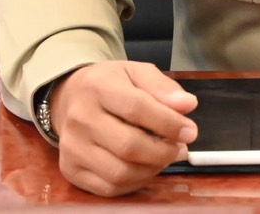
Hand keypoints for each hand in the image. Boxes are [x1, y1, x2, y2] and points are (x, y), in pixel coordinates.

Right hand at [49, 60, 197, 195]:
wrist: (68, 99)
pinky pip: (110, 187)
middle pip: (129, 146)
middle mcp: (79, 117)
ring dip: (152, 169)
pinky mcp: (70, 170)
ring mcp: (72, 147)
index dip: (168, 123)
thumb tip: (187, 105)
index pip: (136, 108)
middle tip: (180, 148)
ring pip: (120, 172)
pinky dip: (136, 182)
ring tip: (165, 157)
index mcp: (97, 86)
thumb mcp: (135, 72)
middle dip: (163, 151)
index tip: (190, 131)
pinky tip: (146, 168)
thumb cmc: (109, 85)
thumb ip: (162, 86)